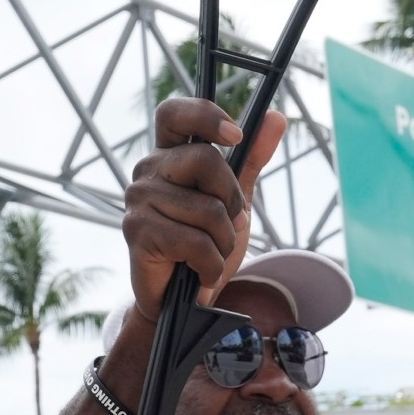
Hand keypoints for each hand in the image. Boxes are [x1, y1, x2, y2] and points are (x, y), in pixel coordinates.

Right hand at [120, 99, 285, 325]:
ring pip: (207, 209)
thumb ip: (251, 158)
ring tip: (211, 254)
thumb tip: (276, 117)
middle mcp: (148, 170)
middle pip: (205, 159)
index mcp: (169, 155)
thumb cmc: (203, 243)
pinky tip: (202, 272)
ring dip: (224, 241)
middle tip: (227, 224)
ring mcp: (138, 199)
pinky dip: (212, 265)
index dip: (204, 116)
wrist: (183, 301)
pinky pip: (195, 242)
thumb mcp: (234, 199)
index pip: (174, 113)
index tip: (236, 135)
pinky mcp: (137, 232)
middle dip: (231, 198)